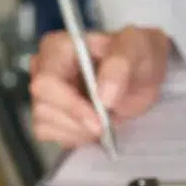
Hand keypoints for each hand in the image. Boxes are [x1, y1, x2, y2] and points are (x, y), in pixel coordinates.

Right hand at [29, 26, 170, 146]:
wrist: (142, 72)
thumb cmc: (136, 54)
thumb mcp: (136, 50)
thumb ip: (119, 67)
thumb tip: (104, 96)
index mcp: (57, 48)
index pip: (47, 82)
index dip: (71, 106)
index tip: (99, 121)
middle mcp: (43, 69)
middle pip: (44, 107)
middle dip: (78, 123)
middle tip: (106, 125)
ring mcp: (44, 92)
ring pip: (45, 124)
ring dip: (78, 131)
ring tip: (103, 122)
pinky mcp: (50, 113)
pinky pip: (50, 134)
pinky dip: (74, 137)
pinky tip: (93, 128)